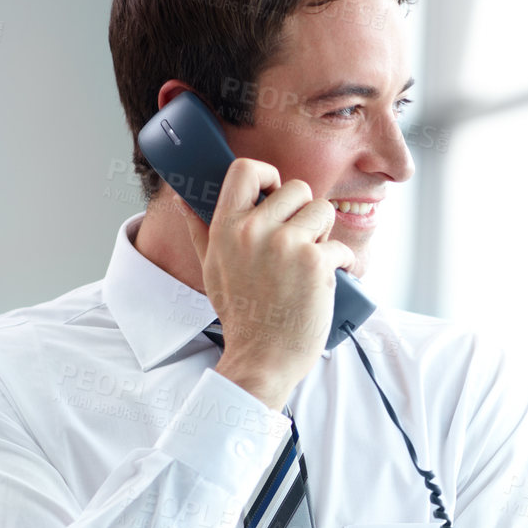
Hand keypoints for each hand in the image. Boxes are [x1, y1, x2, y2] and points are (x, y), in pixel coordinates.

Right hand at [178, 157, 355, 410]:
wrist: (262, 358)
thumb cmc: (241, 315)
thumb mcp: (211, 269)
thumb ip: (200, 230)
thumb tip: (184, 199)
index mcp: (226, 227)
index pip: (245, 169)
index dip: (269, 174)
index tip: (276, 194)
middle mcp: (254, 230)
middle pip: (298, 188)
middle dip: (305, 213)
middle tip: (300, 243)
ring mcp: (286, 244)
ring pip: (323, 211)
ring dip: (325, 234)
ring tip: (312, 262)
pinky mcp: (315, 262)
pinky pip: (341, 246)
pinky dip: (343, 263)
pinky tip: (331, 280)